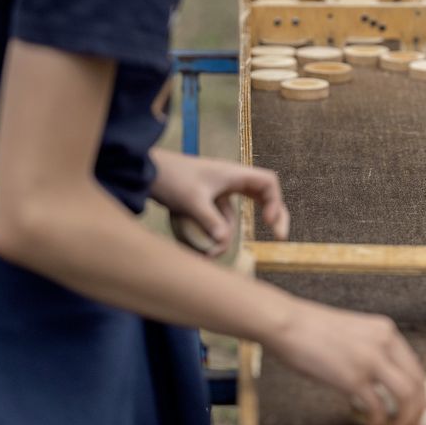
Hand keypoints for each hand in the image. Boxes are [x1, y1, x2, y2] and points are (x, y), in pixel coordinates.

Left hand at [150, 150, 289, 256]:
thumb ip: (210, 223)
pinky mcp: (206, 201)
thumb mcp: (192, 201)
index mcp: (233, 173)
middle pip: (263, 196)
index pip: (268, 183)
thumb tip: (224, 245)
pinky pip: (220, 219)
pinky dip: (215, 232)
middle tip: (279, 237)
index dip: (276, 202)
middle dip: (272, 216)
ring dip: (227, 234)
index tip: (270, 224)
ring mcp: (219, 191)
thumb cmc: (171, 178)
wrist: (146, 171)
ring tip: (209, 253)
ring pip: (236, 215)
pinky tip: (202, 247)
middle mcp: (230, 180)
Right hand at [265, 298, 425, 424]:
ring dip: (405, 417)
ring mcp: (369, 360)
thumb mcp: (355, 332)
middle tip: (410, 424)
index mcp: (386, 331)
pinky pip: (377, 407)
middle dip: (417, 409)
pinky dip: (378, 419)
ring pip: (406, 395)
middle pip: (416, 382)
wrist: (288, 323)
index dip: (419, 391)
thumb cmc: (314, 329)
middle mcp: (384, 343)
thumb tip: (384, 380)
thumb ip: (373, 349)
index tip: (416, 406)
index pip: (414, 366)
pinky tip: (371, 423)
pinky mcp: (352, 378)